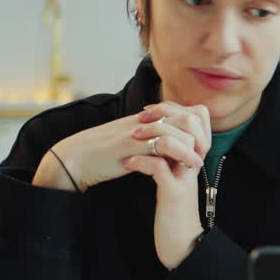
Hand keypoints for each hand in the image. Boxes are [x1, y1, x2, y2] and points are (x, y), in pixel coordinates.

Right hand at [33, 103, 205, 192]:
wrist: (77, 158)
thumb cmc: (105, 153)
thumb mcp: (135, 142)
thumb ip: (154, 140)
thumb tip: (176, 146)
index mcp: (150, 118)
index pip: (186, 112)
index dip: (199, 129)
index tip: (199, 148)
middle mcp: (148, 120)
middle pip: (190, 117)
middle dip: (202, 138)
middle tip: (201, 155)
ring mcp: (141, 130)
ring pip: (181, 128)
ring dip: (194, 148)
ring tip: (196, 164)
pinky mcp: (133, 144)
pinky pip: (165, 144)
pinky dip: (181, 156)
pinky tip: (185, 167)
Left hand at [123, 103, 212, 269]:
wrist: (181, 241)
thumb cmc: (174, 208)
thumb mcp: (176, 176)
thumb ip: (172, 154)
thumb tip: (158, 134)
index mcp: (195, 154)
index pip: (197, 116)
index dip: (172, 108)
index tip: (148, 114)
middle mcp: (194, 161)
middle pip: (190, 121)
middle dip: (161, 116)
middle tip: (138, 124)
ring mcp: (185, 176)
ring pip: (175, 141)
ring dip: (150, 136)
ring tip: (131, 142)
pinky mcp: (174, 193)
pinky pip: (158, 168)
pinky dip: (141, 161)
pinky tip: (128, 163)